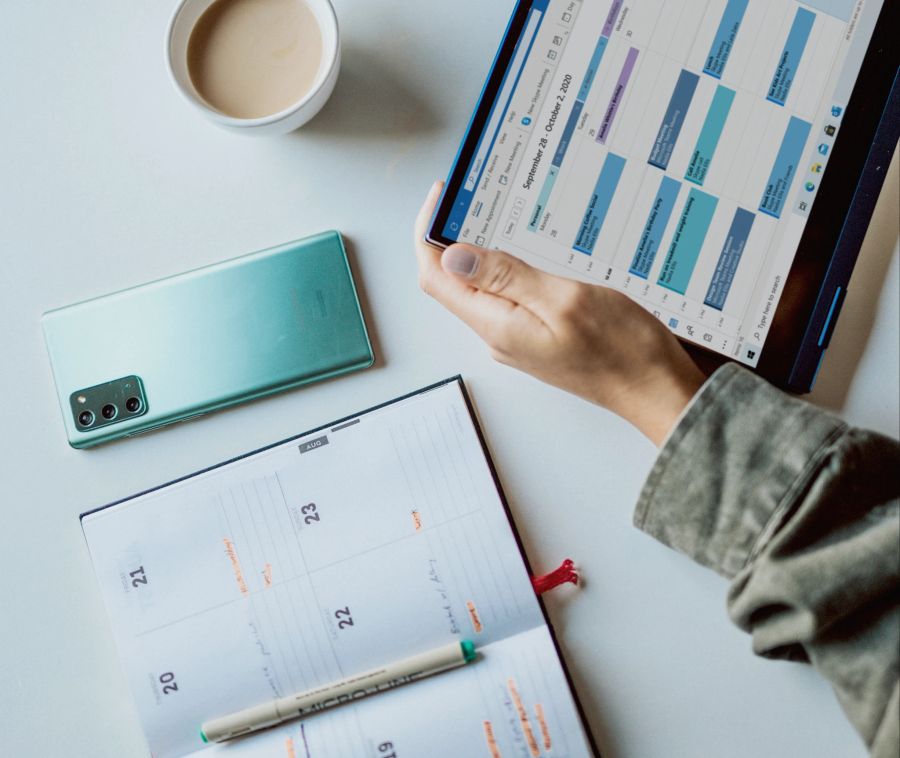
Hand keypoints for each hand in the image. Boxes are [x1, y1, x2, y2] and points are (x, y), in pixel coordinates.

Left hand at [414, 182, 705, 445]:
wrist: (655, 391)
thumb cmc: (622, 350)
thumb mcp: (564, 300)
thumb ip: (507, 277)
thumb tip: (452, 255)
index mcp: (497, 326)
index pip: (436, 277)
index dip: (429, 234)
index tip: (442, 196)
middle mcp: (498, 335)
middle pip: (455, 282)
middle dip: (454, 237)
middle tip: (475, 195)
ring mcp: (517, 339)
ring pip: (484, 288)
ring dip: (484, 252)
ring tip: (502, 214)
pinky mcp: (537, 337)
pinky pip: (510, 298)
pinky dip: (510, 269)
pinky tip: (530, 250)